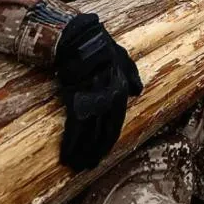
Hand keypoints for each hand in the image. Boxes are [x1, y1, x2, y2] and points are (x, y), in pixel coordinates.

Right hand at [55, 13, 142, 170]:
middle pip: (103, 132)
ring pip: (90, 133)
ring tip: (75, 165)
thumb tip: (137, 90)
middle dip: (95, 151)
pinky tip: (66, 154)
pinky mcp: (75, 99)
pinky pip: (75, 126)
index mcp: (120, 91)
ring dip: (82, 151)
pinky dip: (71, 142)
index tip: (100, 154)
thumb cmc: (100, 45)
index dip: (107, 140)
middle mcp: (109, 99)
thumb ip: (131, 73)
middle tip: (87, 166)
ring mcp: (93, 100)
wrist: (79, 37)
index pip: (116, 123)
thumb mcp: (121, 56)